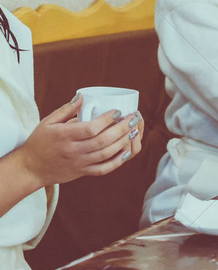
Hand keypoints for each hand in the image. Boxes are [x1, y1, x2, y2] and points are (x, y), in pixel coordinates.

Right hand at [18, 94, 143, 185]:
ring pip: (106, 154)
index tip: (118, 111)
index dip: (107, 120)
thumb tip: (83, 96)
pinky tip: (127, 151)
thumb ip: (66, 110)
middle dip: (121, 129)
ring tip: (135, 131)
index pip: (90, 128)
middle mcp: (73, 150)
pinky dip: (117, 162)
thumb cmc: (39, 142)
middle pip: (102, 141)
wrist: (31, 169)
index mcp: (64, 136)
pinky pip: (103, 169)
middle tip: (133, 119)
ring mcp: (79, 163)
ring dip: (123, 143)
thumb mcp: (47, 122)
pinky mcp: (83, 172)